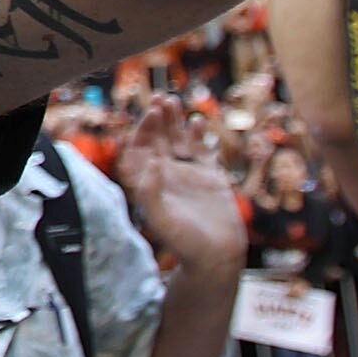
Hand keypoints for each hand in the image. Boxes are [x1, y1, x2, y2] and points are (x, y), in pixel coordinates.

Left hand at [115, 97, 244, 266]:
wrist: (217, 257)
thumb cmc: (184, 243)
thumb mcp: (161, 219)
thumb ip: (151, 193)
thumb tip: (151, 162)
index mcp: (150, 183)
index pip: (140, 150)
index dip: (143, 131)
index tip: (149, 115)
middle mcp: (166, 175)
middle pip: (157, 140)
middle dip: (156, 120)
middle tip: (159, 99)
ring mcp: (188, 174)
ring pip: (178, 140)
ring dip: (173, 121)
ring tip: (171, 100)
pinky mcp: (210, 177)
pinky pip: (201, 150)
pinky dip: (198, 135)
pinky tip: (196, 120)